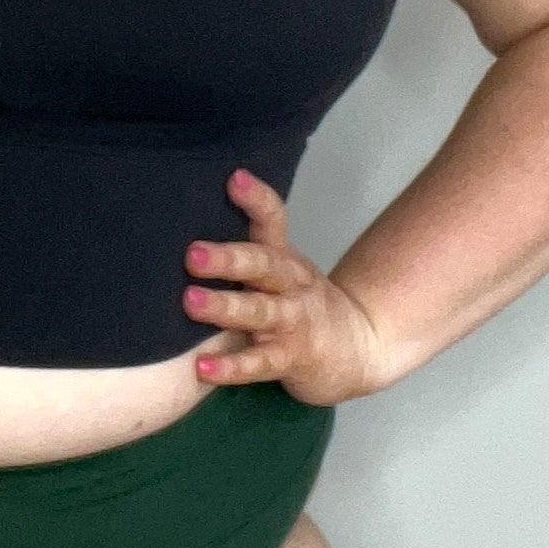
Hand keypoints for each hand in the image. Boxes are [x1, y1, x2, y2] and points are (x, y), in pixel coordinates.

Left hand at [182, 167, 395, 404]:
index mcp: (284, 259)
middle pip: (264, 265)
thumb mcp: (282, 271)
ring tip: (190, 302)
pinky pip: (260, 363)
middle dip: (228, 259)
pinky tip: (202, 368)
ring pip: (259, 312)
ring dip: (225, 307)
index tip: (234, 179)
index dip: (256, 200)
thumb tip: (188, 220)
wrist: (361, 348)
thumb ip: (246, 249)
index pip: (273, 221)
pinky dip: (232, 367)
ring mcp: (294, 322)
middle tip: (193, 254)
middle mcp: (291, 285)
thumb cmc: (302, 304)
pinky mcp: (292, 359)